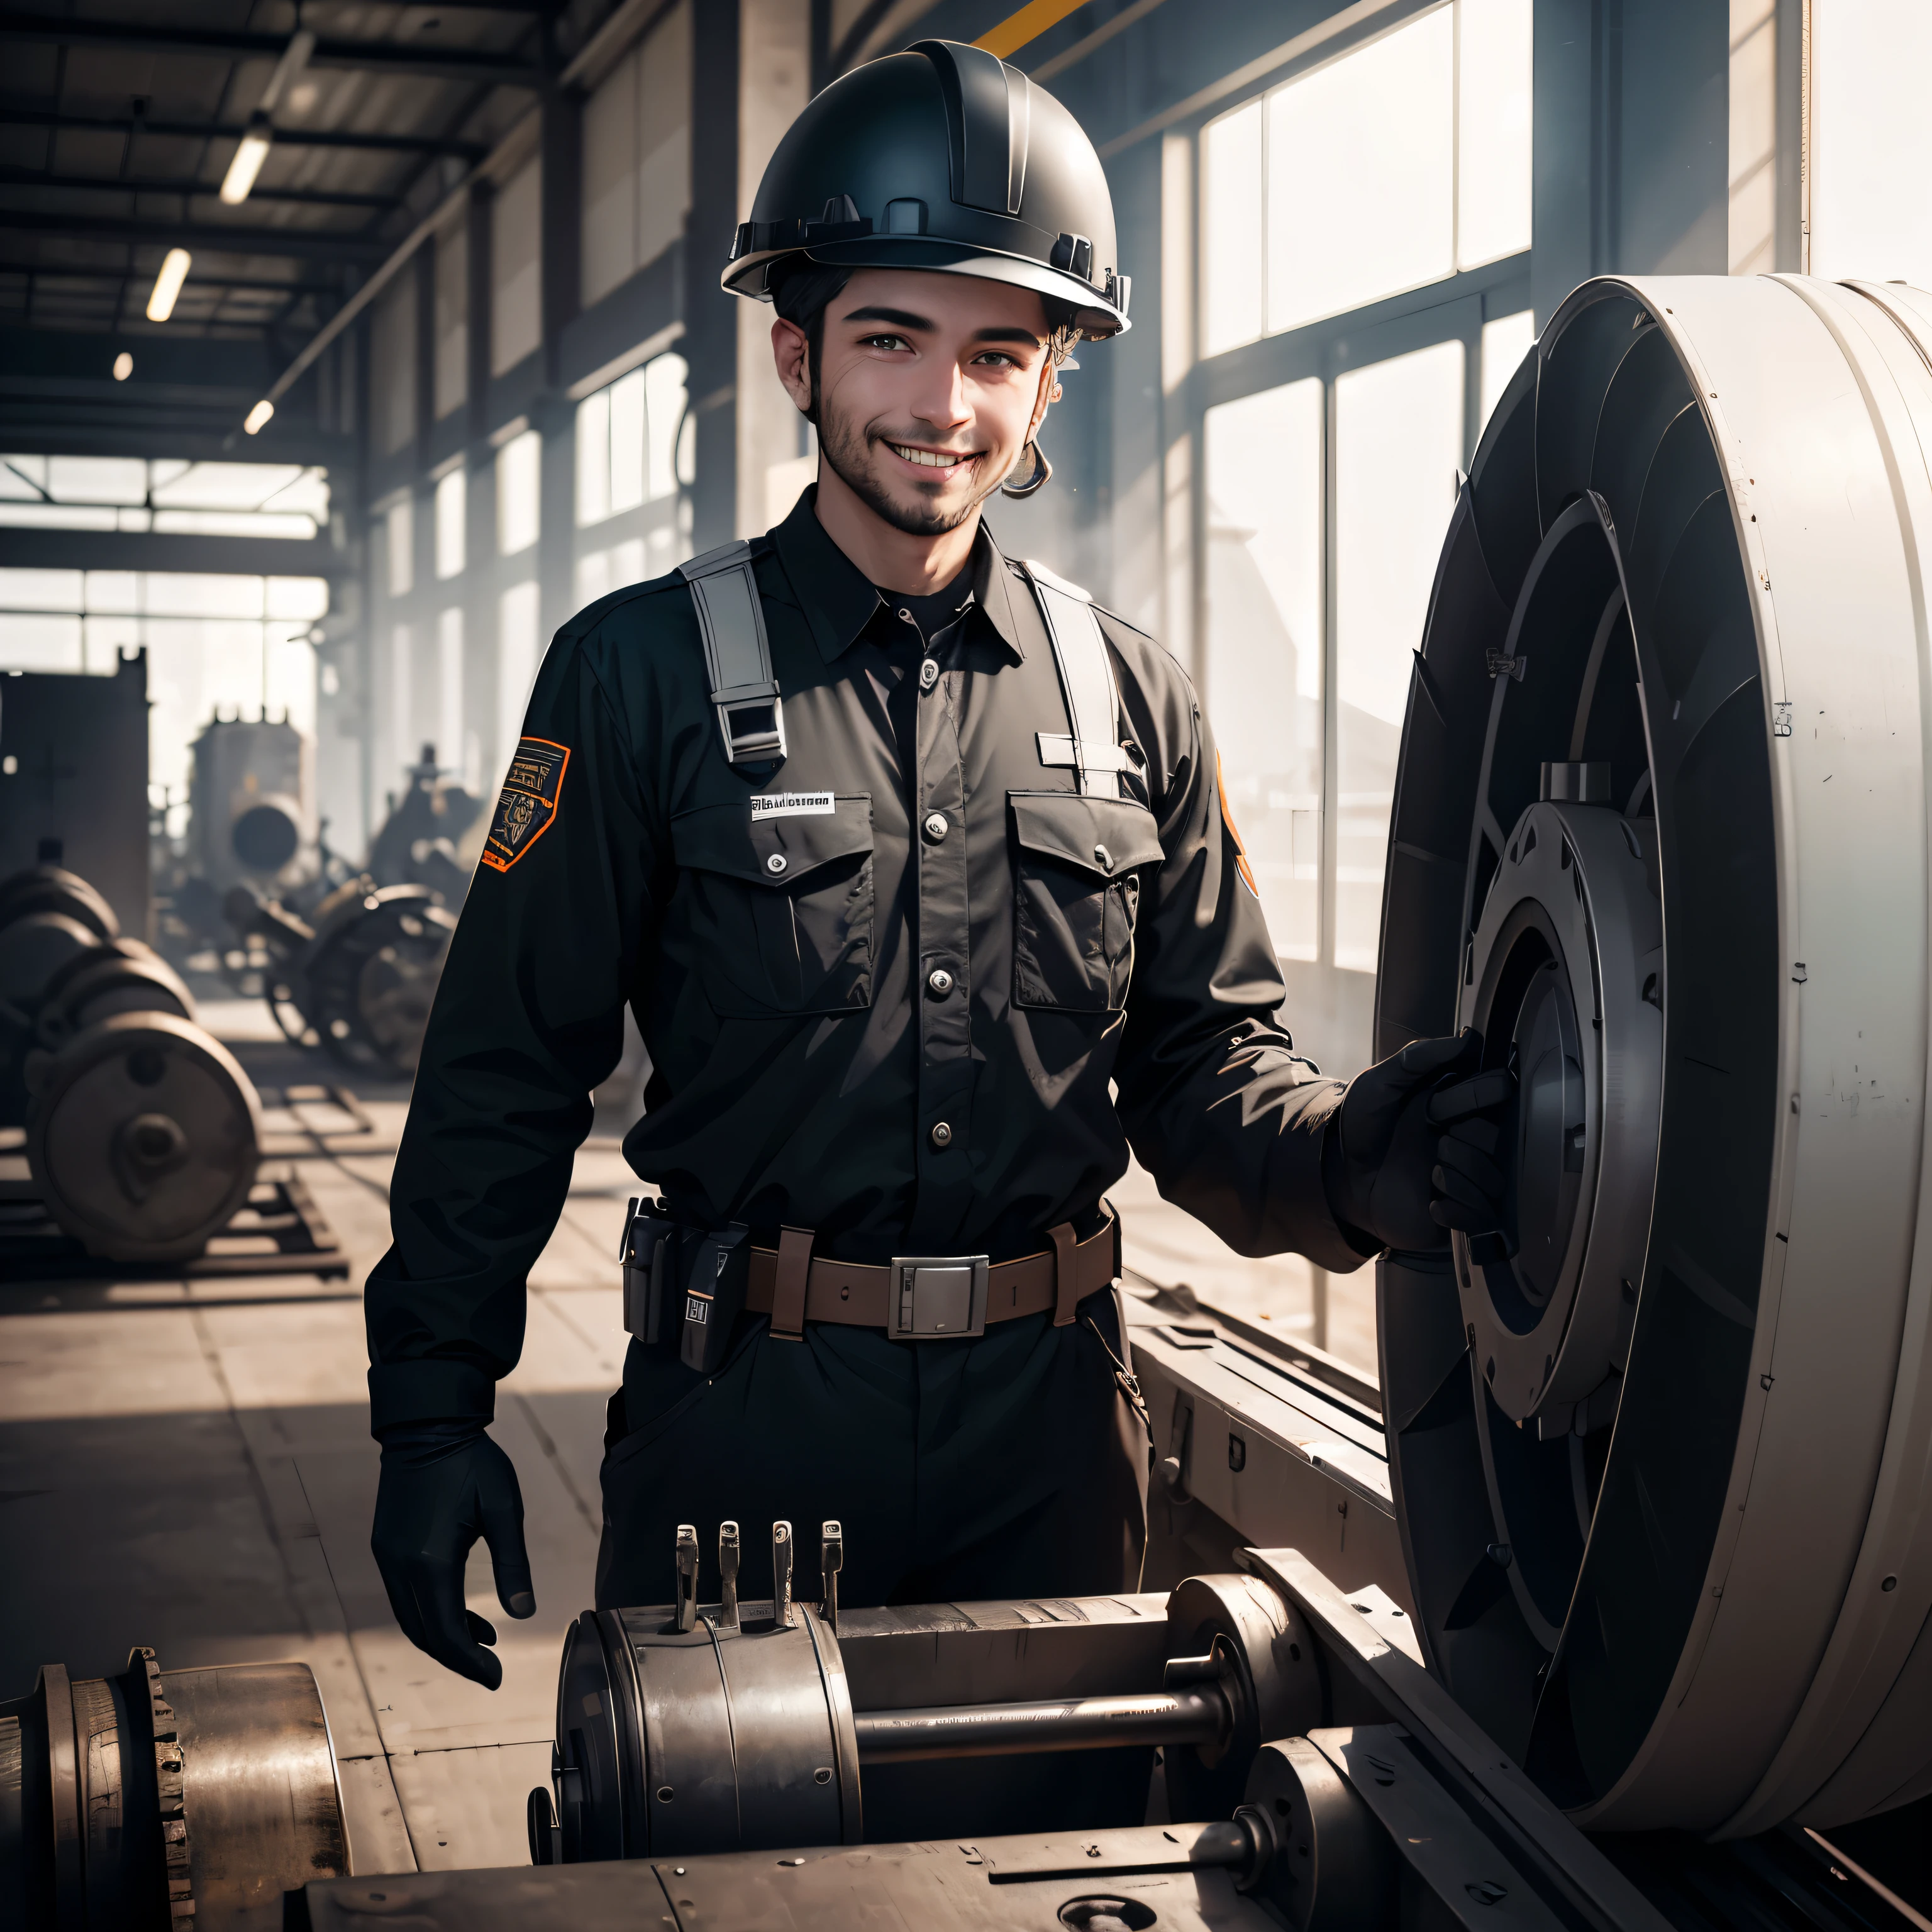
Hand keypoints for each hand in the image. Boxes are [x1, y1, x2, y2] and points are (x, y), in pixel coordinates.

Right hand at [371, 1426, 535, 1688]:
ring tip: (484, 1640)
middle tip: (490, 1669)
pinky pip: (406, 1595)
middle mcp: (400, 1566)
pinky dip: (432, 1612)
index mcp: (430, 1561)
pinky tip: (463, 1611)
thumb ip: (512, 1563)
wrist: (427, 1424)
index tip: (495, 1678)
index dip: (470, 1662)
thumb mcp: (503, 1508)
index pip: (446, 1633)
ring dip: (445, 1635)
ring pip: (412, 1618)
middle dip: (457, 1658)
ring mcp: (388, 1557)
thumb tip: (525, 1613)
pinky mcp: (386, 1546)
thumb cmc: (471, 1461)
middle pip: (425, 1634)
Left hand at [1326, 1030, 1512, 1252]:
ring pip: (1494, 1181)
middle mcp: (1463, 1143)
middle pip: (1497, 1140)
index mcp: (1454, 1109)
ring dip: (1465, 1173)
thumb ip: (1419, 1058)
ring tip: (1432, 1169)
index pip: (1492, 1098)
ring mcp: (1461, 1180)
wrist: (1334, 1171)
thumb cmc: (1361, 1123)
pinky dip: (1460, 1211)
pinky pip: (1481, 1218)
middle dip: (1472, 1135)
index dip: (1487, 1092)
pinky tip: (1432, 1203)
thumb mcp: (1380, 1082)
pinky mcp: (1453, 1213)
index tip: (1483, 1089)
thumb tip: (1468, 1038)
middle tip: (1440, 1136)